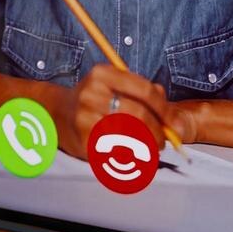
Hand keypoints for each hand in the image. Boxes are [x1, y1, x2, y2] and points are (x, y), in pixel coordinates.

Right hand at [55, 64, 171, 159]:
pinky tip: (132, 154)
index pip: (144, 91)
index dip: (165, 110)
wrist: (55, 114)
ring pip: (129, 135)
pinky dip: (130, 156)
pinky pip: (116, 151)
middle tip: (164, 142)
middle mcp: (91, 93)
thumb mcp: (116, 86)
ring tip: (150, 149)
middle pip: (138, 114)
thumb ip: (146, 94)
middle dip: (157, 132)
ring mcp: (84, 117)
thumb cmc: (94, 101)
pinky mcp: (82, 140)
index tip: (177, 125)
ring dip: (146, 146)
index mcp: (103, 74)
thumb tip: (175, 122)